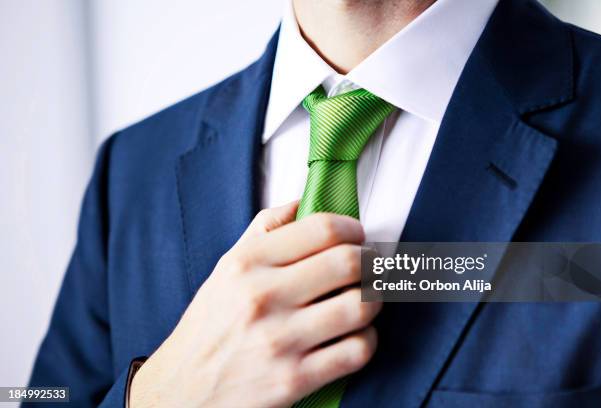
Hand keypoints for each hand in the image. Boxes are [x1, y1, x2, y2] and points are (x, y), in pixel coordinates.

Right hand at [129, 201, 381, 407]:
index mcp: (247, 263)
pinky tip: (356, 335)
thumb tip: (301, 203)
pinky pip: (357, 350)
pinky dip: (367, 339)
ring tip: (366, 298)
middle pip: (349, 263)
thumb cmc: (209, 326)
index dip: (352, 228)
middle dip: (371, 262)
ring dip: (374, 299)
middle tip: (370, 266)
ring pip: (361, 306)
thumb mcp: (226, 268)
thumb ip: (264, 230)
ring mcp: (280, 340)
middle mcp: (263, 297)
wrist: (182, 390)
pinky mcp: (294, 380)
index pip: (322, 228)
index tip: (357, 236)